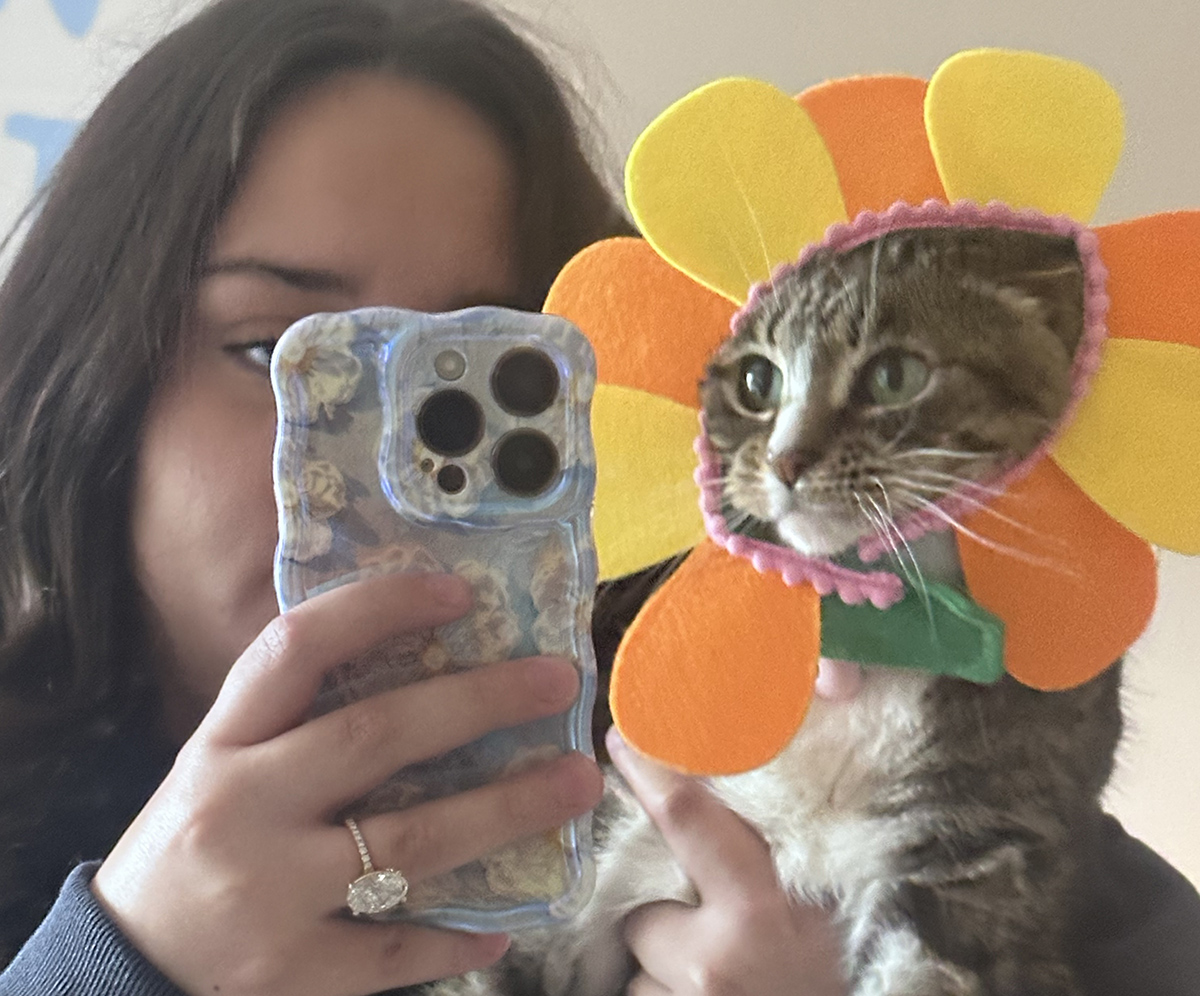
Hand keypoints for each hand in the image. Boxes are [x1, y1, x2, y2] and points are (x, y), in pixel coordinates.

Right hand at [92, 572, 603, 995]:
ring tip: (577, 782)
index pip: (297, 648)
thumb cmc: (193, 850)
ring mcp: (265, 894)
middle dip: (479, 702)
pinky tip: (506, 920)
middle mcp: (240, 807)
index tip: (458, 592)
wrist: (119, 975)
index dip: (379, 608)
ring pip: (410, 839)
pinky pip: (395, 950)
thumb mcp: (221, 770)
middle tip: (558, 681)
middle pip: (375, 735)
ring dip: (508, 808)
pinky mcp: (287, 974)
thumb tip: (427, 670)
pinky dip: (455, 935)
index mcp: (220, 743)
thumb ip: (297, 726)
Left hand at [607, 729, 845, 995]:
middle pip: (644, 912)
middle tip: (716, 928)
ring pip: (643, 965)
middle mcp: (715, 959)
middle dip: (665, 916)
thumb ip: (773, 852)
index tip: (622, 739)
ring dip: (669, 967)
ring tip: (730, 974)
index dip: (648, 773)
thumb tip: (719, 785)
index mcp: (762, 906)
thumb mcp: (821, 902)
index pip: (687, 818)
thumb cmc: (845, 966)